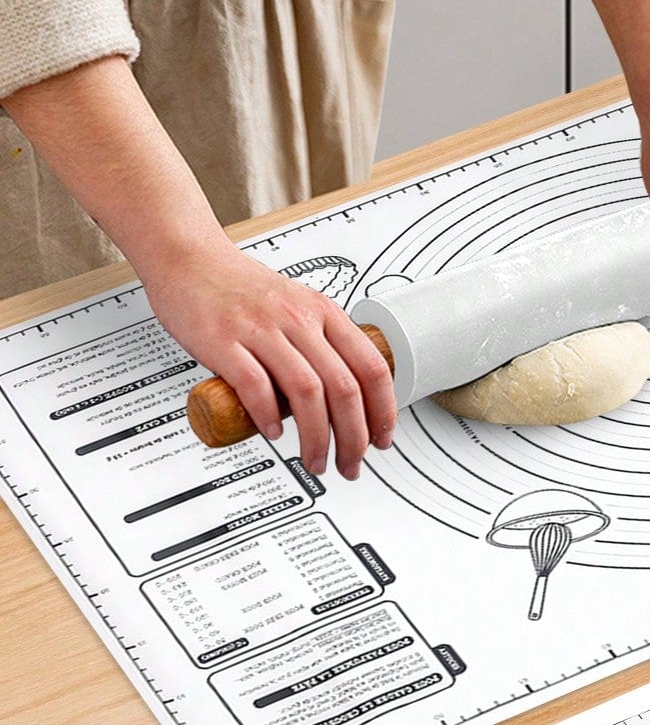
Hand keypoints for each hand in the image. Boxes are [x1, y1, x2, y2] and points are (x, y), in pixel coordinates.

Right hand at [141, 235, 396, 478]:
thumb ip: (320, 344)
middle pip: (344, 387)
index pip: (371, 366)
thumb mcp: (296, 307)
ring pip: (307, 392)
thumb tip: (342, 397)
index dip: (383, 410)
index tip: (382, 439)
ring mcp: (261, 329)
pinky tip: (273, 433)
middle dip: (354, 437)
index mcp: (323, 312)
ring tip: (315, 460)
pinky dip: (268, 416)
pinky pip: (255, 385)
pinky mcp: (223, 340)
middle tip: (351, 464)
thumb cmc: (240, 289)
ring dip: (316, 437)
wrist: (190, 261)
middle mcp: (298, 319)